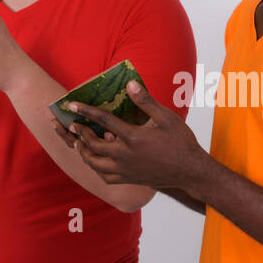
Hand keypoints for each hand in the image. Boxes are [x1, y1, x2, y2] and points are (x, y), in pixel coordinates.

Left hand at [54, 80, 207, 189]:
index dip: (85, 111)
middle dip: (80, 134)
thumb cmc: (181, 142)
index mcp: (133, 137)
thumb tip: (130, 84)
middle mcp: (125, 155)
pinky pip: (105, 177)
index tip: (72, 105)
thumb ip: (146, 102)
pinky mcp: (129, 179)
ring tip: (80, 143)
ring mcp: (126, 169)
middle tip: (73, 125)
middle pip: (93, 145)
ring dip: (84, 152)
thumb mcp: (166, 118)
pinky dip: (96, 169)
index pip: (103, 121)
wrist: (190, 172)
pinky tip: (96, 162)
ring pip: (95, 164)